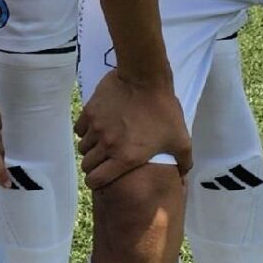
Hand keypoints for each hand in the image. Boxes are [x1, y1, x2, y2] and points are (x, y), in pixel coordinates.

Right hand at [74, 72, 190, 189]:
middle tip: (102, 161)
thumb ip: (183, 162)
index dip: (95, 182)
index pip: (96, 180)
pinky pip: (79, 129)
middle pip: (87, 165)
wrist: (145, 79)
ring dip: (90, 149)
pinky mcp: (89, 112)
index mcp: (125, 158)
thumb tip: (182, 178)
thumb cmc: (164, 111)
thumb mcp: (181, 140)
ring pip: (82, 147)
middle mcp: (106, 146)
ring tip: (100, 144)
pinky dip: (85, 132)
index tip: (99, 179)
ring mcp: (95, 128)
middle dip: (93, 167)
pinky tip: (96, 127)